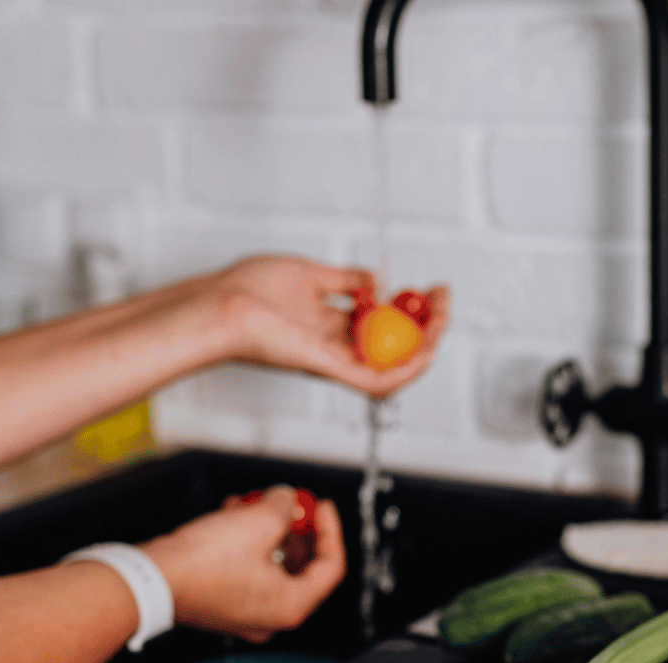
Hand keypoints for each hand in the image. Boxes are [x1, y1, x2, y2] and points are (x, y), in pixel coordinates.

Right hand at [139, 486, 346, 642]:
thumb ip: (284, 506)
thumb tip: (285, 499)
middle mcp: (269, 616)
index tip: (323, 508)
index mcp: (290, 607)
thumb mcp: (258, 522)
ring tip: (255, 503)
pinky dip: (245, 541)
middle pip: (300, 565)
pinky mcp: (221, 600)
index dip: (330, 531)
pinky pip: (246, 567)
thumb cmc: (200, 566)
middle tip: (290, 504)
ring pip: (270, 563)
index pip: (330, 568)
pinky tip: (234, 515)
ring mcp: (244, 611)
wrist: (151, 579)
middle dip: (295, 527)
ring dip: (266, 529)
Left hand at [198, 255, 449, 397]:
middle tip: (444, 299)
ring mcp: (334, 362)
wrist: (222, 306)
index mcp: (330, 327)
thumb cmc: (249, 291)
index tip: (429, 287)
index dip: (412, 308)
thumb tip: (377, 279)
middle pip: (394, 345)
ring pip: (393, 366)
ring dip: (426, 345)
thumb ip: (344, 279)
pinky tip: (427, 350)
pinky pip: (377, 382)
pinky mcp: (330, 371)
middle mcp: (336, 347)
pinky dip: (406, 371)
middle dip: (427, 323)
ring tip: (442, 317)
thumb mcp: (308, 274)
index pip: (383, 324)